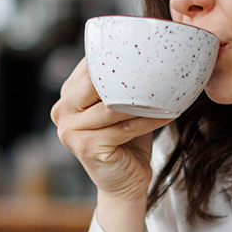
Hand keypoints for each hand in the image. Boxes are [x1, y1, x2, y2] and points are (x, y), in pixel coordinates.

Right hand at [51, 59, 173, 231]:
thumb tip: (152, 52)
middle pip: (95, 82)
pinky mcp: (85, 147)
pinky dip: (149, 119)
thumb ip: (122, 83)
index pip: (90, 65)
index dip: (116, 56)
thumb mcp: (122, 106)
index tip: (146, 48)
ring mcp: (70, 131)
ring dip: (143, 98)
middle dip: (128, 75)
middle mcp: (62, 111)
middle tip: (159, 66)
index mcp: (68, 96)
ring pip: (112, 105)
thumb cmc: (127, 142)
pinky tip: (168, 113)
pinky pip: (123, 127)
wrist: (125, 183)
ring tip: (169, 89)